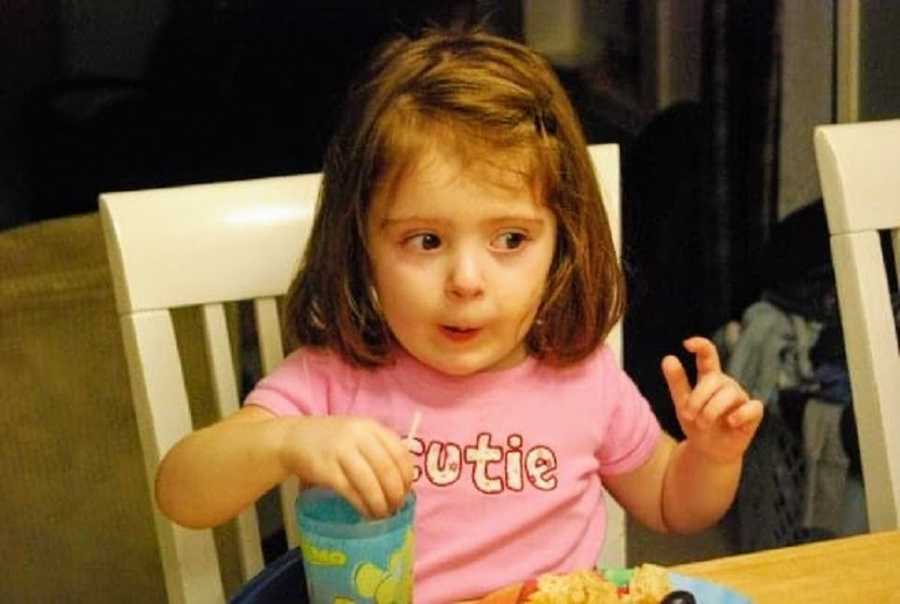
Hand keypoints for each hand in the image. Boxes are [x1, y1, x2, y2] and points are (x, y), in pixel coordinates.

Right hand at [280, 416, 413, 518]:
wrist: (293, 438)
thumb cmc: (332, 440)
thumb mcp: (358, 434)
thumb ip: (379, 449)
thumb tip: (401, 482)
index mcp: (370, 426)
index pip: (400, 452)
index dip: (407, 476)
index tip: (407, 491)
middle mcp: (358, 436)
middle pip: (387, 469)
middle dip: (396, 493)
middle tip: (396, 507)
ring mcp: (341, 451)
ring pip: (370, 482)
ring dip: (380, 503)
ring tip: (383, 515)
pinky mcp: (326, 469)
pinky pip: (351, 491)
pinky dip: (363, 506)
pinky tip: (367, 513)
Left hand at [661, 337, 762, 464]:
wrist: (709, 451)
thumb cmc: (696, 423)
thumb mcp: (682, 403)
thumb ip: (677, 382)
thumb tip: (668, 358)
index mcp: (709, 378)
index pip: (708, 356)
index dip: (701, 346)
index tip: (686, 344)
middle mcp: (726, 384)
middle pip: (714, 380)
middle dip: (699, 398)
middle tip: (688, 415)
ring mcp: (741, 398)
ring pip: (730, 394)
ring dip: (712, 410)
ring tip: (702, 423)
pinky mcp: (753, 412)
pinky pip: (753, 407)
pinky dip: (741, 414)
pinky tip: (730, 422)